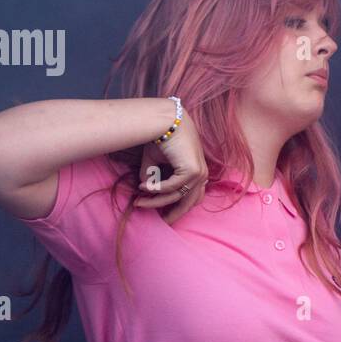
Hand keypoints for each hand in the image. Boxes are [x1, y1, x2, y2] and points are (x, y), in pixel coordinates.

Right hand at [133, 105, 206, 224]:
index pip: (192, 198)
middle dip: (171, 213)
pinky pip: (173, 187)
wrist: (166, 120)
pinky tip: (143, 187)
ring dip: (156, 201)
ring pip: (177, 196)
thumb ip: (153, 177)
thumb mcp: (156, 162)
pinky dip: (157, 189)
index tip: (162, 217)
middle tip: (157, 221)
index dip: (178, 208)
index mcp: (197, 174)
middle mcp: (202, 175)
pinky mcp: (193, 171)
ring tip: (138, 201)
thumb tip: (145, 191)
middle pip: (188, 203)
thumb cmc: (162, 138)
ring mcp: (200, 173)